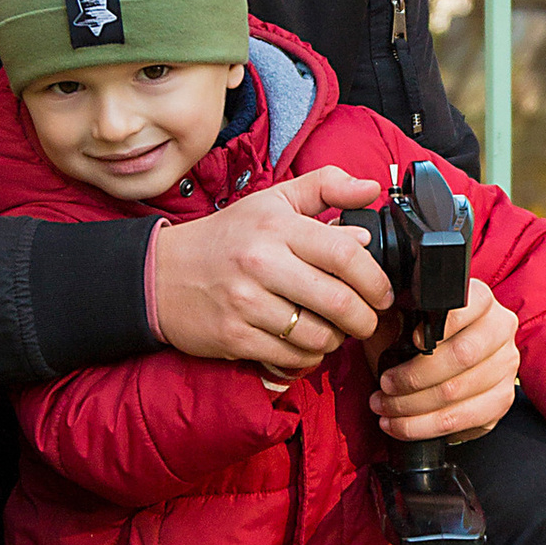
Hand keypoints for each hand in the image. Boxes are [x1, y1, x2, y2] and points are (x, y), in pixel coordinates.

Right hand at [148, 169, 390, 375]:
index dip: (376, 280)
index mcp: (277, 226)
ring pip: (318, 336)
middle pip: (339, 302)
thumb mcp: (272, 201)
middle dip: (366, 319)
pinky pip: (292, 357)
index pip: (346, 255)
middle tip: (368, 320)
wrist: (162, 274)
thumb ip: (325, 187)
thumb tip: (370, 188)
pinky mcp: (235, 337)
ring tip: (335, 330)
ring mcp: (246, 303)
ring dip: (337, 340)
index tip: (382, 293)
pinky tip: (306, 343)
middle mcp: (261, 263)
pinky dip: (309, 356)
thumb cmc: (226, 237)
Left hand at [373, 273, 520, 444]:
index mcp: (481, 302)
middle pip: (462, 355)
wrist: (432, 372)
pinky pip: (461, 420)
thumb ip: (397, 313)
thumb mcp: (402, 319)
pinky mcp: (501, 401)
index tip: (414, 340)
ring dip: (411, 405)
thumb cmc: (414, 342)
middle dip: (414, 376)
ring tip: (384, 406)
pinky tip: (400, 424)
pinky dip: (423, 426)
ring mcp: (505, 367)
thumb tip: (383, 313)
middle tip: (385, 384)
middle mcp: (500, 331)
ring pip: (456, 391)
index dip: (441, 325)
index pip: (470, 306)